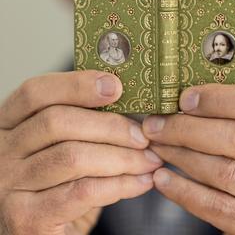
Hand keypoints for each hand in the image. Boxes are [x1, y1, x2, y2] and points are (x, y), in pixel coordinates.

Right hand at [0, 71, 161, 233]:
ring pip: (73, 156)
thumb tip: (124, 99)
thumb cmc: (56, 181)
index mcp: (8, 123)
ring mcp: (9, 185)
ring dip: (121, 157)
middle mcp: (2, 151)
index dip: (76, 84)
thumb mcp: (58, 145)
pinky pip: (82, 192)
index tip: (115, 86)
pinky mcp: (26, 219)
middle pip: (56, 121)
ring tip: (149, 160)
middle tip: (143, 134)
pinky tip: (141, 182)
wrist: (43, 233)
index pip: (35, 92)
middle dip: (109, 125)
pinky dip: (119, 184)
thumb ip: (79, 121)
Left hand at [143, 84, 234, 234]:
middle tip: (155, 125)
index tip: (183, 100)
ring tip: (157, 147)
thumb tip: (188, 98)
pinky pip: (220, 209)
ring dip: (181, 158)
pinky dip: (186, 193)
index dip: (218, 100)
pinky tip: (163, 178)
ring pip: (225, 173)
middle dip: (187, 130)